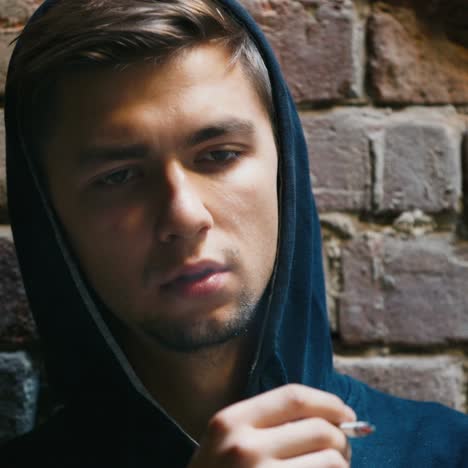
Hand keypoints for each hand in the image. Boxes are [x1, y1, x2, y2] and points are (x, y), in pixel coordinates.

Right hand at [188, 384, 355, 467]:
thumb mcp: (229, 438)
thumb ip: (269, 422)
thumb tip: (334, 417)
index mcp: (232, 420)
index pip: (294, 397)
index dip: (328, 402)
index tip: (345, 412)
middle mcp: (244, 447)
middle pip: (319, 430)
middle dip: (341, 437)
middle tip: (343, 447)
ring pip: (331, 462)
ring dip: (341, 464)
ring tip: (334, 467)